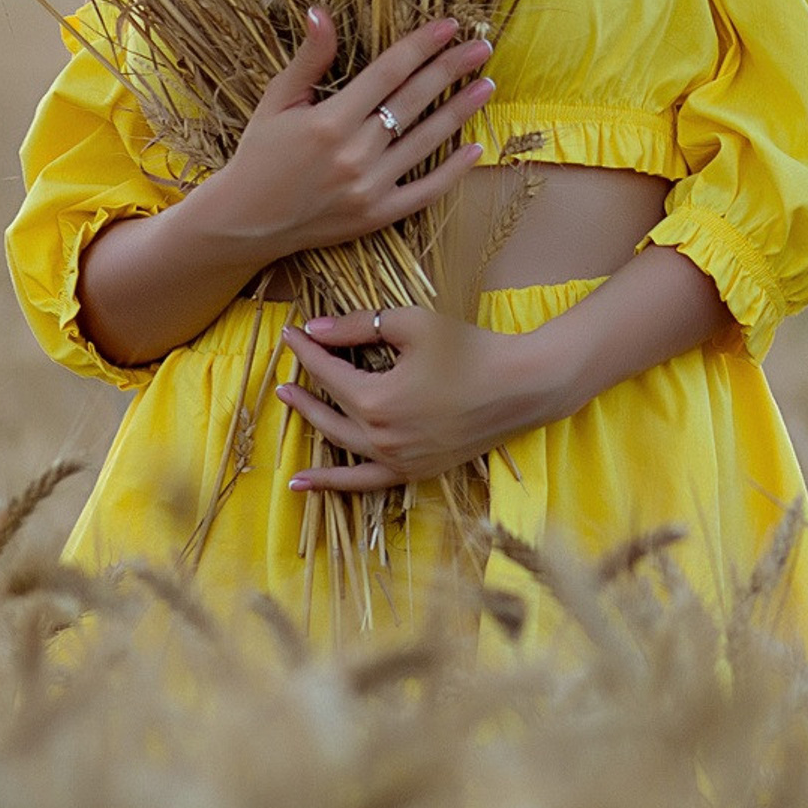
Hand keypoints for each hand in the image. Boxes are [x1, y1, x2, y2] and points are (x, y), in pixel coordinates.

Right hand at [206, 8, 494, 264]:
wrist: (244, 222)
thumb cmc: (259, 155)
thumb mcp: (277, 101)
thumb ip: (309, 59)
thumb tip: (321, 12)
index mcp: (329, 121)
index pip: (388, 73)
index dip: (420, 46)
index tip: (449, 26)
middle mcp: (354, 154)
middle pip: (413, 101)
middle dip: (451, 69)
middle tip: (482, 47)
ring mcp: (369, 188)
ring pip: (427, 142)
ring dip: (460, 112)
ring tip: (487, 86)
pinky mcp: (376, 215)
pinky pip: (425, 192)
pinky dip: (453, 172)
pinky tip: (475, 148)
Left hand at [277, 307, 552, 490]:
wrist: (522, 387)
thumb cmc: (471, 348)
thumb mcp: (413, 324)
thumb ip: (357, 326)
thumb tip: (314, 329)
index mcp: (375, 399)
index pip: (327, 370)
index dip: (306, 349)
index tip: (290, 331)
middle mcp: (380, 437)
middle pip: (327, 410)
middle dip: (304, 386)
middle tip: (285, 368)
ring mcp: (397, 460)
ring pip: (339, 446)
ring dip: (311, 427)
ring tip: (288, 407)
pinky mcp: (414, 472)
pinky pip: (364, 482)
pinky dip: (333, 483)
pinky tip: (306, 483)